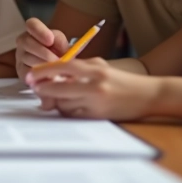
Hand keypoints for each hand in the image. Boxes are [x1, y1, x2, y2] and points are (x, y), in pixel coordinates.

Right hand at [15, 18, 69, 78]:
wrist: (53, 66)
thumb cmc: (56, 51)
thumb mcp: (60, 43)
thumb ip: (60, 42)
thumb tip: (60, 48)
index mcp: (33, 30)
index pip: (31, 24)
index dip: (40, 31)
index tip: (50, 40)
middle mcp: (23, 41)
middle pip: (27, 42)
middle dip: (45, 53)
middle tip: (58, 60)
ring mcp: (20, 56)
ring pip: (28, 58)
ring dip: (43, 64)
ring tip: (56, 69)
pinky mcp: (21, 71)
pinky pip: (27, 72)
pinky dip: (40, 74)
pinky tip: (50, 75)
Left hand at [27, 57, 161, 119]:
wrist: (150, 95)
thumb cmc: (123, 80)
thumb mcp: (102, 67)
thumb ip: (79, 68)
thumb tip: (54, 75)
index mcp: (95, 68)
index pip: (63, 67)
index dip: (44, 71)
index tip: (32, 75)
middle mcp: (95, 84)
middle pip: (59, 88)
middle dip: (44, 90)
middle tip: (36, 89)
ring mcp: (97, 102)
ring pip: (64, 103)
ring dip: (57, 102)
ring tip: (58, 99)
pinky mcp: (99, 116)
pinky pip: (74, 115)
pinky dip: (68, 112)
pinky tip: (71, 107)